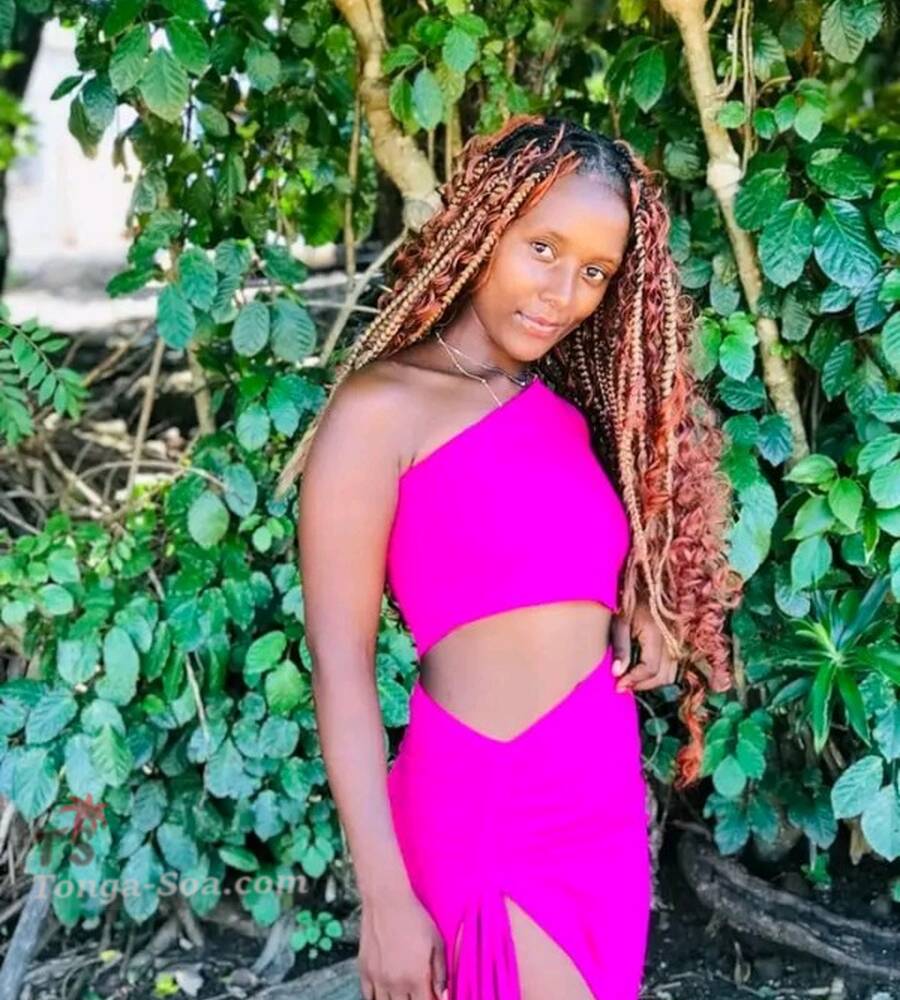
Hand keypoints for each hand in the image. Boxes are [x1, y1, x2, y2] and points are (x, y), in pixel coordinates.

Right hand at [358, 882, 447, 999]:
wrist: (387, 900)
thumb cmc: (415, 918)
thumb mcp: (436, 942)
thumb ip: (440, 973)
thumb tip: (443, 994)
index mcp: (416, 978)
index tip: (432, 995)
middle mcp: (395, 983)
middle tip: (418, 992)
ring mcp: (377, 979)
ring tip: (404, 992)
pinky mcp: (364, 971)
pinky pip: (368, 997)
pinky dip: (377, 999)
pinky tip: (387, 993)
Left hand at [610, 600, 678, 693]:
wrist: (643, 585)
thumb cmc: (628, 601)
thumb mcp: (619, 622)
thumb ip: (621, 648)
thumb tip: (617, 674)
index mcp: (656, 634)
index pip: (650, 668)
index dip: (634, 680)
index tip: (618, 686)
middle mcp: (671, 639)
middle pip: (664, 676)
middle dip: (642, 685)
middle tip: (623, 684)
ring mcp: (676, 641)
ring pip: (671, 674)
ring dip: (651, 681)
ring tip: (631, 678)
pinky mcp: (676, 641)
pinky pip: (672, 666)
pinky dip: (658, 673)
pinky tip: (641, 670)